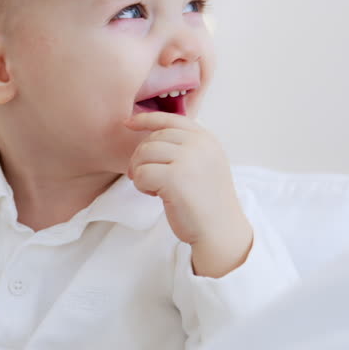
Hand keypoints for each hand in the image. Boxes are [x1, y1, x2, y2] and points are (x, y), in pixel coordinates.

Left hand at [125, 112, 253, 276]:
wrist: (220, 230)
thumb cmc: (206, 201)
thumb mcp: (203, 164)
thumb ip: (184, 147)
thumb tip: (149, 133)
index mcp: (206, 139)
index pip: (170, 119)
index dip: (145, 119)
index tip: (128, 123)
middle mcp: (199, 144)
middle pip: (152, 139)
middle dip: (141, 158)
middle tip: (146, 178)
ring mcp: (188, 159)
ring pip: (143, 154)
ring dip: (140, 172)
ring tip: (154, 188)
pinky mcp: (174, 178)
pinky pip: (141, 174)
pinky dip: (141, 186)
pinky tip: (156, 195)